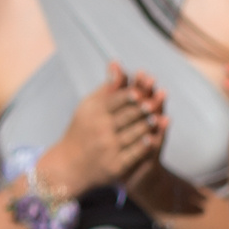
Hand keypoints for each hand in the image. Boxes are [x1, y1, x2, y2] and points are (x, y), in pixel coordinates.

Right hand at [47, 63, 161, 192]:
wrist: (69, 164)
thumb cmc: (84, 128)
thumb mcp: (91, 106)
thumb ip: (109, 87)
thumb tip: (118, 62)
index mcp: (94, 113)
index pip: (113, 102)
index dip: (127, 97)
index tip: (138, 91)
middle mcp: (100, 130)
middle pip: (124, 117)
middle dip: (140, 109)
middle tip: (155, 102)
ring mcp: (107, 148)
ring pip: (130, 135)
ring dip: (145, 126)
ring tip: (159, 118)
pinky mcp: (115, 166)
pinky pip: (131, 155)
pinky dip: (141, 147)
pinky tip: (152, 139)